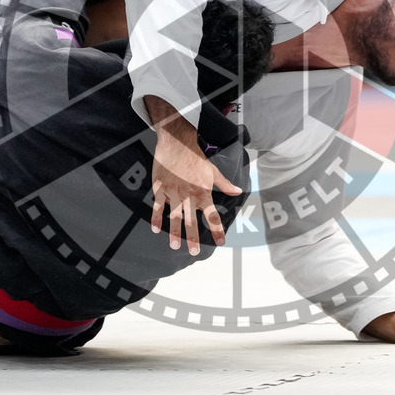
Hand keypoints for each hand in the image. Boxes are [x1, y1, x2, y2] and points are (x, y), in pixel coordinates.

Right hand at [150, 132, 241, 254]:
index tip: (220, 242)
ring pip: (174, 216)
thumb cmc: (196, 157)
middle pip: (191, 220)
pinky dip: (156, 218)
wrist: (177, 142)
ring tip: (175, 246)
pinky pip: (158, 206)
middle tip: (193, 252)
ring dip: (174, 232)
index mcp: (202, 191)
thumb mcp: (213, 170)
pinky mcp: (160, 187)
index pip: (212, 215)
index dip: (216, 229)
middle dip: (193, 237)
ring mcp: (173, 192)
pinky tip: (156, 230)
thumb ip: (224, 184)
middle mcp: (188, 194)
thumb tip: (238, 191)